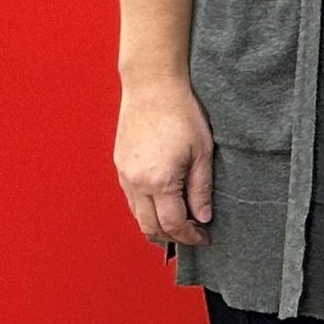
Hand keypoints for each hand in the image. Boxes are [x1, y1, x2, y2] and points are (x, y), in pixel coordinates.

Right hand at [115, 74, 214, 247]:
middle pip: (150, 227)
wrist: (152, 86)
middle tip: (192, 234)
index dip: (190, 236)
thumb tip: (203, 216)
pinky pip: (130, 199)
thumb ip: (201, 188)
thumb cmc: (180, 112)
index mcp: (159, 181)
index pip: (173, 224)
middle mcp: (137, 182)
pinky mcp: (120, 166)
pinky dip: (145, 209)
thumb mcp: (202, 152)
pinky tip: (161, 203)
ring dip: (156, 225)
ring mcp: (125, 175)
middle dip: (172, 237)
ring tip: (179, 222)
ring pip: (137, 215)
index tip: (203, 237)